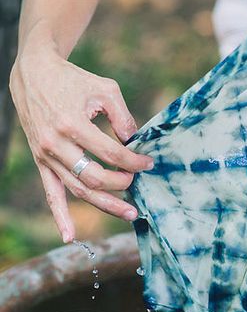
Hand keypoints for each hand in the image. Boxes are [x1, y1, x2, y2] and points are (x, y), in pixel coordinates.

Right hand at [10, 32, 153, 242]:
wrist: (34, 74)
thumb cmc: (73, 80)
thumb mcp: (104, 89)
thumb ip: (123, 117)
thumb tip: (134, 144)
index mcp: (72, 124)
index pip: (111, 153)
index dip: (133, 161)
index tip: (148, 163)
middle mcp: (56, 144)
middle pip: (94, 177)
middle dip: (121, 184)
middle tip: (137, 183)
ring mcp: (46, 156)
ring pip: (78, 190)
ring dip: (105, 205)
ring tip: (130, 214)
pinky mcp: (41, 162)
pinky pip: (50, 194)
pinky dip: (60, 216)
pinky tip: (70, 237)